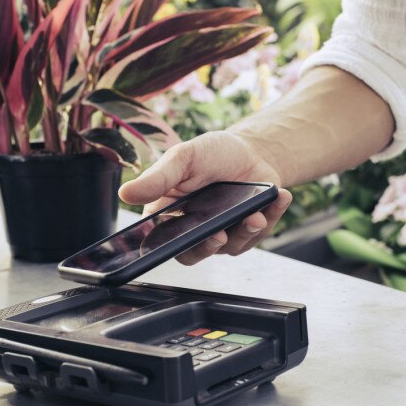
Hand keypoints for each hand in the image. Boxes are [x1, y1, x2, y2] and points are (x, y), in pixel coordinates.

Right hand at [119, 131, 292, 264]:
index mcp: (170, 215)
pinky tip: (280, 197)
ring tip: (257, 213)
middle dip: (207, 247)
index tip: (176, 243)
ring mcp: (223, 235)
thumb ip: (158, 178)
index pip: (160, 242)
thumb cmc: (212, 154)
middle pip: (193, 254)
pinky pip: (259, 233)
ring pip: (231, 247)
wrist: (252, 150)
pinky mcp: (249, 233)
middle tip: (218, 235)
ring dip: (246, 230)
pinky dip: (271, 215)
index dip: (164, 249)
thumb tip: (124, 193)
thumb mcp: (183, 158)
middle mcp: (194, 230)